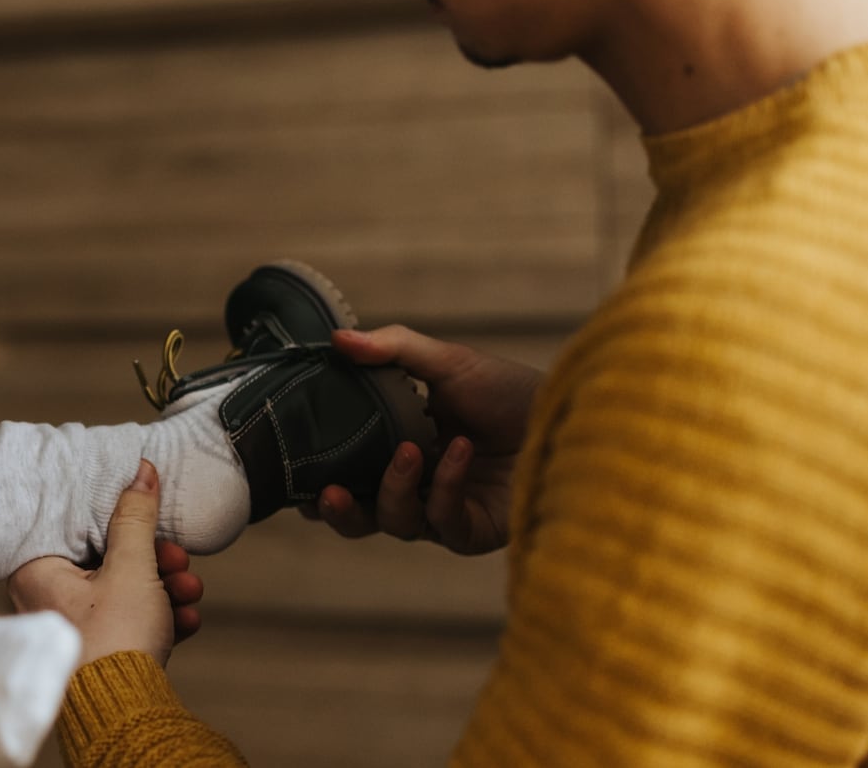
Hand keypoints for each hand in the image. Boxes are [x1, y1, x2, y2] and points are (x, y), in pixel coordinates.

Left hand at [7, 461, 204, 666]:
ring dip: (164, 590)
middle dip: (155, 562)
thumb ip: (136, 517)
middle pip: (107, 561)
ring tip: (190, 593)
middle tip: (178, 562)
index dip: (122, 522)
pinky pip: (129, 624)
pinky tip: (186, 621)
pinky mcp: (97, 654)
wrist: (125, 713)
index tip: (153, 521)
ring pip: (124, 593)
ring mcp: (72, 630)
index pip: (80, 528)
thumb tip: (141, 472)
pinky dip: (158, 619)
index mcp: (38, 573)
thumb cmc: (114, 641)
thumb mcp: (131, 567)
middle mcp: (47, 600)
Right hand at [308, 325, 540, 554]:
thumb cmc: (511, 390)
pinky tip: (459, 451)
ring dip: (392, 490)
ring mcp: (446, 511)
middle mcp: (419, 487)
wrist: (572, 414)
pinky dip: (445, 486)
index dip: (318, 481)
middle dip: (339, 512)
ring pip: (397, 523)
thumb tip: (336, 338)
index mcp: (400, 448)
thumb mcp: (449, 361)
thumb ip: (392, 349)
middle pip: (363, 516)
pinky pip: (443, 522)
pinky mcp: (476, 531)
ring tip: (409, 450)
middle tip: (326, 494)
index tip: (295, 473)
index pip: (348, 474)